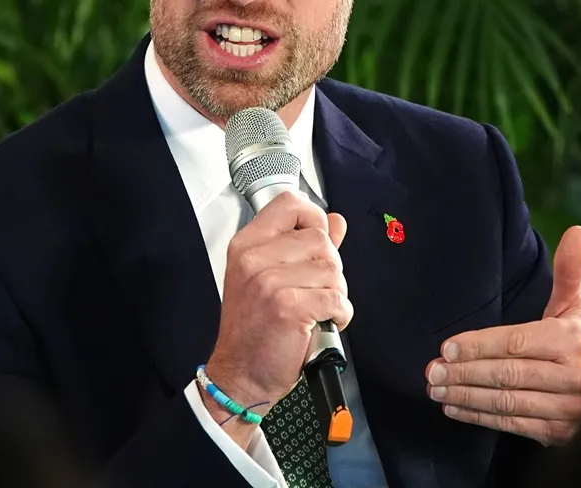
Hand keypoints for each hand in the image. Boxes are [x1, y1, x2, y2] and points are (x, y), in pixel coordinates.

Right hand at [203, 192, 350, 436]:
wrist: (240, 375)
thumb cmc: (254, 330)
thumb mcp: (269, 278)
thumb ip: (303, 246)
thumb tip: (335, 222)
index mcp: (247, 245)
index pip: (290, 204)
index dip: (314, 219)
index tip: (317, 242)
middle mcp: (254, 258)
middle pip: (321, 239)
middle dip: (330, 268)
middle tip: (316, 291)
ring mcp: (269, 281)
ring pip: (333, 269)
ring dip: (336, 293)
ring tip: (317, 309)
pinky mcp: (288, 306)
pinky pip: (336, 298)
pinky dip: (340, 314)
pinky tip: (323, 322)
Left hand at [425, 226, 580, 445]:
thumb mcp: (578, 305)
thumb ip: (570, 271)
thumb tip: (576, 232)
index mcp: (572, 341)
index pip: (516, 343)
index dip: (479, 346)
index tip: (447, 348)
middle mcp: (572, 377)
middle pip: (507, 374)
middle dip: (464, 373)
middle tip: (432, 371)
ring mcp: (566, 410)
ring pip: (506, 402)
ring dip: (466, 396)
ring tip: (436, 389)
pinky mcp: (558, 434)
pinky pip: (512, 424)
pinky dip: (480, 417)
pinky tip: (454, 408)